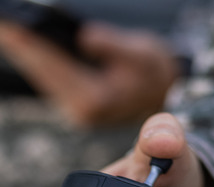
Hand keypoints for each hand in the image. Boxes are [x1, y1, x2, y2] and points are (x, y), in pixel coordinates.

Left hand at [0, 20, 178, 125]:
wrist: (170, 93)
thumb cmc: (157, 72)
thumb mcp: (142, 53)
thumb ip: (114, 45)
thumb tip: (85, 36)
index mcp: (96, 99)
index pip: (53, 64)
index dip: (28, 42)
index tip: (10, 26)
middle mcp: (82, 110)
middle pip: (40, 70)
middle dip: (20, 45)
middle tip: (3, 23)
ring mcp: (77, 109)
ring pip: (41, 75)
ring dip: (24, 50)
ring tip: (8, 29)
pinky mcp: (76, 103)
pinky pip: (49, 78)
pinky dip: (36, 57)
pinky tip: (24, 43)